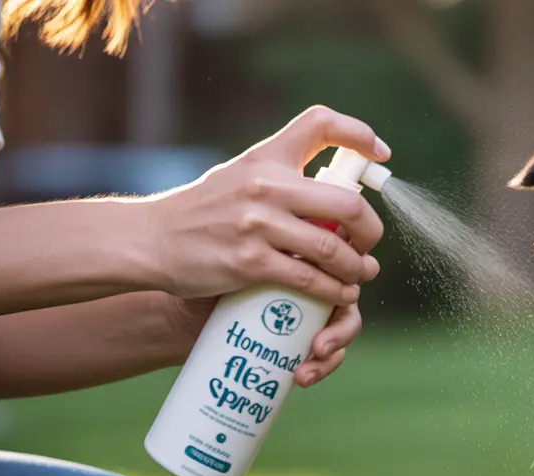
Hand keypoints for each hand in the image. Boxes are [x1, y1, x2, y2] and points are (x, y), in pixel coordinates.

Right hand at [148, 105, 389, 386]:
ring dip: (355, 268)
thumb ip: (284, 175)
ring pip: (332, 248)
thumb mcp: (242, 174)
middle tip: (369, 244)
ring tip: (359, 274)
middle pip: (347, 203)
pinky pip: (309, 280)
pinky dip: (333, 291)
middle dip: (370, 229)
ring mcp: (257, 225)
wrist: (151, 240)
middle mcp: (265, 185)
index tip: (381, 156)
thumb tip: (336, 186)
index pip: (320, 123)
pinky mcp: (249, 263)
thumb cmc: (204, 209)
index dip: (360, 134)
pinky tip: (341, 294)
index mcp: (267, 157)